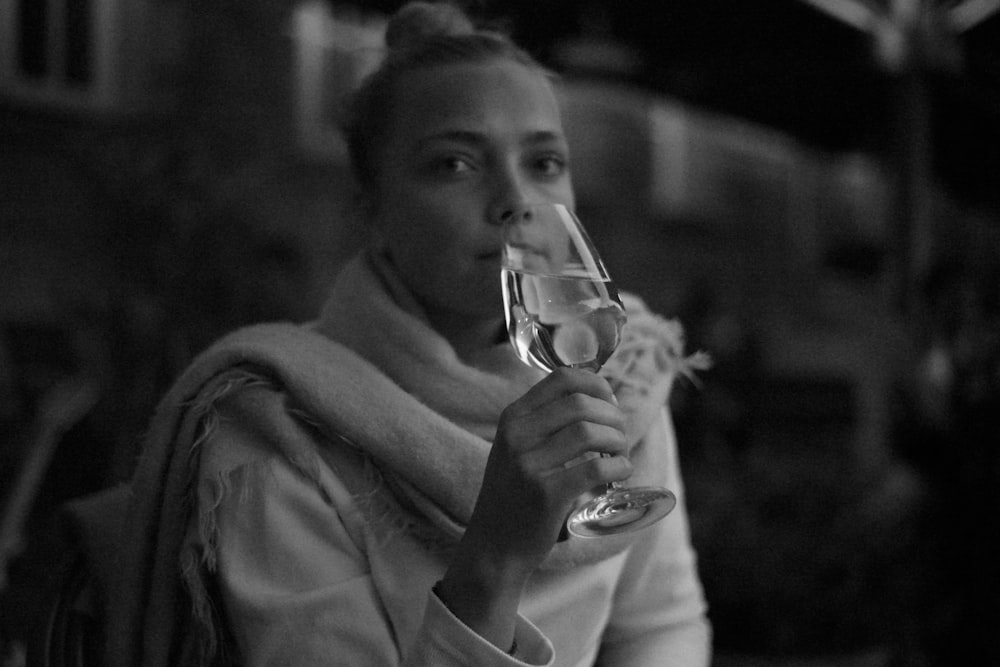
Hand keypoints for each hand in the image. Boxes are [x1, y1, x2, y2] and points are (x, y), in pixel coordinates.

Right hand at [437, 367, 628, 646]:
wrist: (494, 546)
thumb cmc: (515, 494)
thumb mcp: (517, 448)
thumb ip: (545, 422)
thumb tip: (598, 397)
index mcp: (513, 418)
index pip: (562, 378)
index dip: (596, 384)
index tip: (610, 402)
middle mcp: (517, 435)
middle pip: (581, 404)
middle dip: (613, 416)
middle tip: (619, 437)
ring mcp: (528, 465)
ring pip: (590, 432)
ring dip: (617, 441)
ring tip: (619, 455)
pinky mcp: (546, 494)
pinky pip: (596, 468)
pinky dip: (618, 467)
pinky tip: (620, 473)